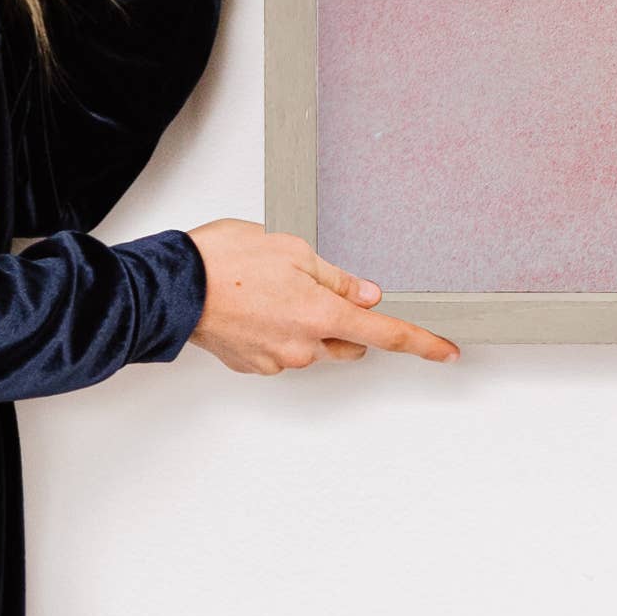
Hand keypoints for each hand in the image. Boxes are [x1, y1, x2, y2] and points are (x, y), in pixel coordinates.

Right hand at [186, 219, 459, 373]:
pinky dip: (279, 332)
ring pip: (313, 347)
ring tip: (274, 290)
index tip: (446, 352)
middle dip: (346, 322)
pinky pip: (282, 351)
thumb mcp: (294, 251)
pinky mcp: (252, 365)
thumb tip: (367, 295)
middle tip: (317, 288)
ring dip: (308, 324)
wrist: (170, 287)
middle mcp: (303, 347)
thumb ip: (337, 278)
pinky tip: (257, 307)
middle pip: (348, 342)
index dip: (421, 343)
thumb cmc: (224, 261)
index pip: (386, 333)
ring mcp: (276, 360)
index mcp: (321, 316)